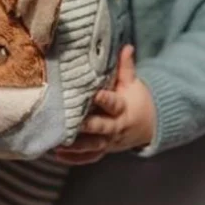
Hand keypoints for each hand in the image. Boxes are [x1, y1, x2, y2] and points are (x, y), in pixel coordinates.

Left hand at [55, 45, 155, 164]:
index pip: (114, 104)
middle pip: (102, 128)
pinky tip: (58, 156)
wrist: (146, 125)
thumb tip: (126, 46)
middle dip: (88, 126)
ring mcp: (109, 141)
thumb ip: (125, 67)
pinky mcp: (103, 150)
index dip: (105, 100)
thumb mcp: (133, 83)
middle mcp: (116, 127)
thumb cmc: (135, 99)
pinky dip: (74, 159)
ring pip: (93, 146)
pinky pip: (89, 158)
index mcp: (123, 108)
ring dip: (77, 146)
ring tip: (60, 143)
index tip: (95, 94)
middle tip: (74, 123)